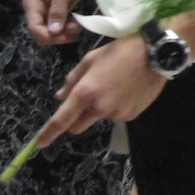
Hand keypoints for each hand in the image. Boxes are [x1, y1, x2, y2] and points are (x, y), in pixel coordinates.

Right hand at [25, 0, 90, 45]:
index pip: (34, 28)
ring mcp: (46, 12)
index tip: (64, 35)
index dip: (47, 36)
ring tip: (77, 25)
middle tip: (74, 29)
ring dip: (64, 34)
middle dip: (58, 36)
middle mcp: (36, 10)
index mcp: (32, 4)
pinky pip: (59, 28)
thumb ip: (57, 11)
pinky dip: (67, 29)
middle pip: (42, 33)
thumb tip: (53, 32)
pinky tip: (76, 23)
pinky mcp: (56, 12)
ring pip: (51, 33)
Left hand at [35, 35, 162, 148]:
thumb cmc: (120, 50)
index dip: (48, 133)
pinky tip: (127, 89)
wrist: (155, 53)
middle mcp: (99, 108)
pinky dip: (116, 106)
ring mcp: (116, 114)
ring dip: (100, 107)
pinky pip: (116, 115)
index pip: (61, 120)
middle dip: (76, 118)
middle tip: (85, 98)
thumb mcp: (92, 58)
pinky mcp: (131, 116)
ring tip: (115, 84)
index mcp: (86, 92)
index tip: (39, 144)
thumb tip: (61, 96)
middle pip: (78, 126)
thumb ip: (73, 79)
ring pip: (99, 117)